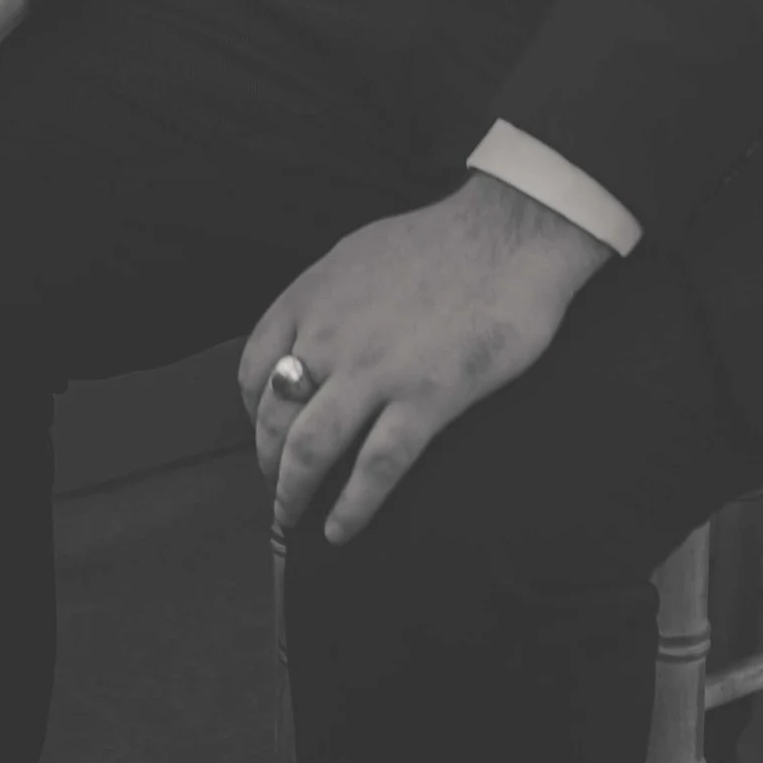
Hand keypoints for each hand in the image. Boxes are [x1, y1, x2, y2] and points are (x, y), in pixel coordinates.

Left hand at [240, 173, 611, 546]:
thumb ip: (327, 299)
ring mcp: (376, 370)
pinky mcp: (426, 398)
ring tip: (293, 517)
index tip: (263, 433)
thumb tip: (312, 334)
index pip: (254, 368)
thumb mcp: (359, 255)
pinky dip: (351, 507)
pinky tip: (341, 529)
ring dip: (293, 492)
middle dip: (268, 462)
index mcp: (312, 297)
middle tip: (277, 487)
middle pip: (274, 417)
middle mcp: (331, 336)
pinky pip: (376, 467)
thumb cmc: (444, 242)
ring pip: (310, 449)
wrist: (511, 233)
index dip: (251, 411)